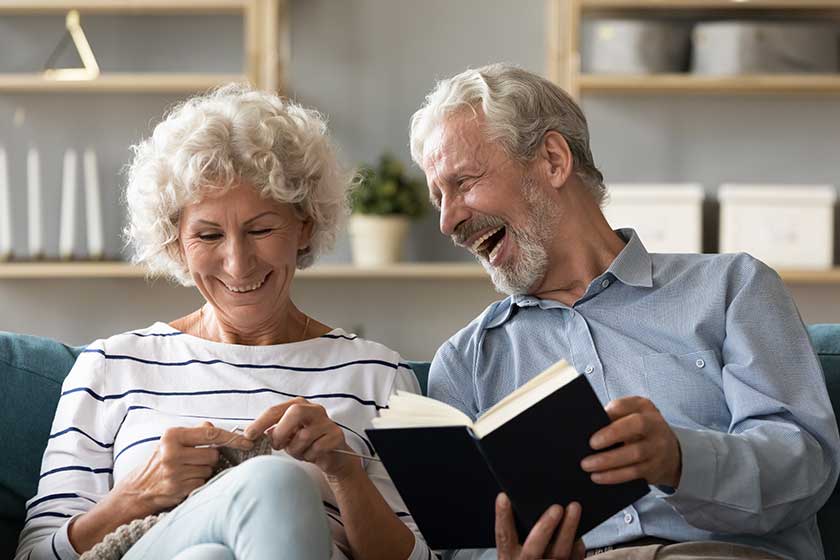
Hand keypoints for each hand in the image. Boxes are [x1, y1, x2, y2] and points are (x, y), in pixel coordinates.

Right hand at [115, 422, 252, 515]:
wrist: (137, 489)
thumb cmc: (160, 460)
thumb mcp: (173, 440)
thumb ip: (196, 432)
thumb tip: (215, 428)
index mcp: (172, 436)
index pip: (211, 434)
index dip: (232, 438)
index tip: (248, 442)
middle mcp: (171, 453)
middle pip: (213, 454)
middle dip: (209, 458)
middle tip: (194, 460)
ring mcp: (175, 473)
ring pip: (209, 470)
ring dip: (203, 471)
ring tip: (187, 471)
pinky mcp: (178, 489)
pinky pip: (203, 483)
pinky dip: (198, 482)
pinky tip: (184, 481)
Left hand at [245, 398, 360, 480]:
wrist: (333, 455)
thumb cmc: (306, 443)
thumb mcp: (288, 435)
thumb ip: (274, 431)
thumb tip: (255, 435)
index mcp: (299, 405)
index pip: (276, 410)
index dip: (261, 422)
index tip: (249, 435)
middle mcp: (314, 409)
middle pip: (294, 413)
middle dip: (282, 432)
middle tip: (278, 446)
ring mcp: (327, 422)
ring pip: (304, 436)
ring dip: (297, 450)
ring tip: (300, 452)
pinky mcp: (336, 435)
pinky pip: (316, 448)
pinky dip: (310, 456)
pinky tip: (312, 455)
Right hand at [495, 493, 584, 559]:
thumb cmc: (529, 556)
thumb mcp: (516, 549)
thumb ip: (521, 530)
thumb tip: (533, 502)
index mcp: (509, 557)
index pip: (504, 536)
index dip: (502, 517)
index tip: (504, 497)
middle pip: (533, 548)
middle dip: (544, 527)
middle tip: (556, 507)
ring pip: (559, 553)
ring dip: (567, 530)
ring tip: (574, 508)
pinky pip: (574, 558)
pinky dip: (577, 544)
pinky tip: (579, 529)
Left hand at [581, 396, 681, 486]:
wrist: (672, 452)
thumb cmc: (641, 431)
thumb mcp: (632, 415)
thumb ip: (615, 416)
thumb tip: (589, 427)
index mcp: (644, 407)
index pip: (628, 404)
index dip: (612, 410)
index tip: (594, 417)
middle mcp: (654, 424)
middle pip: (636, 425)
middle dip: (612, 434)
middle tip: (591, 444)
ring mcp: (657, 447)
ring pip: (634, 453)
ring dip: (608, 461)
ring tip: (588, 465)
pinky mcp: (654, 467)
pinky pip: (633, 472)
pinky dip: (614, 475)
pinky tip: (598, 476)